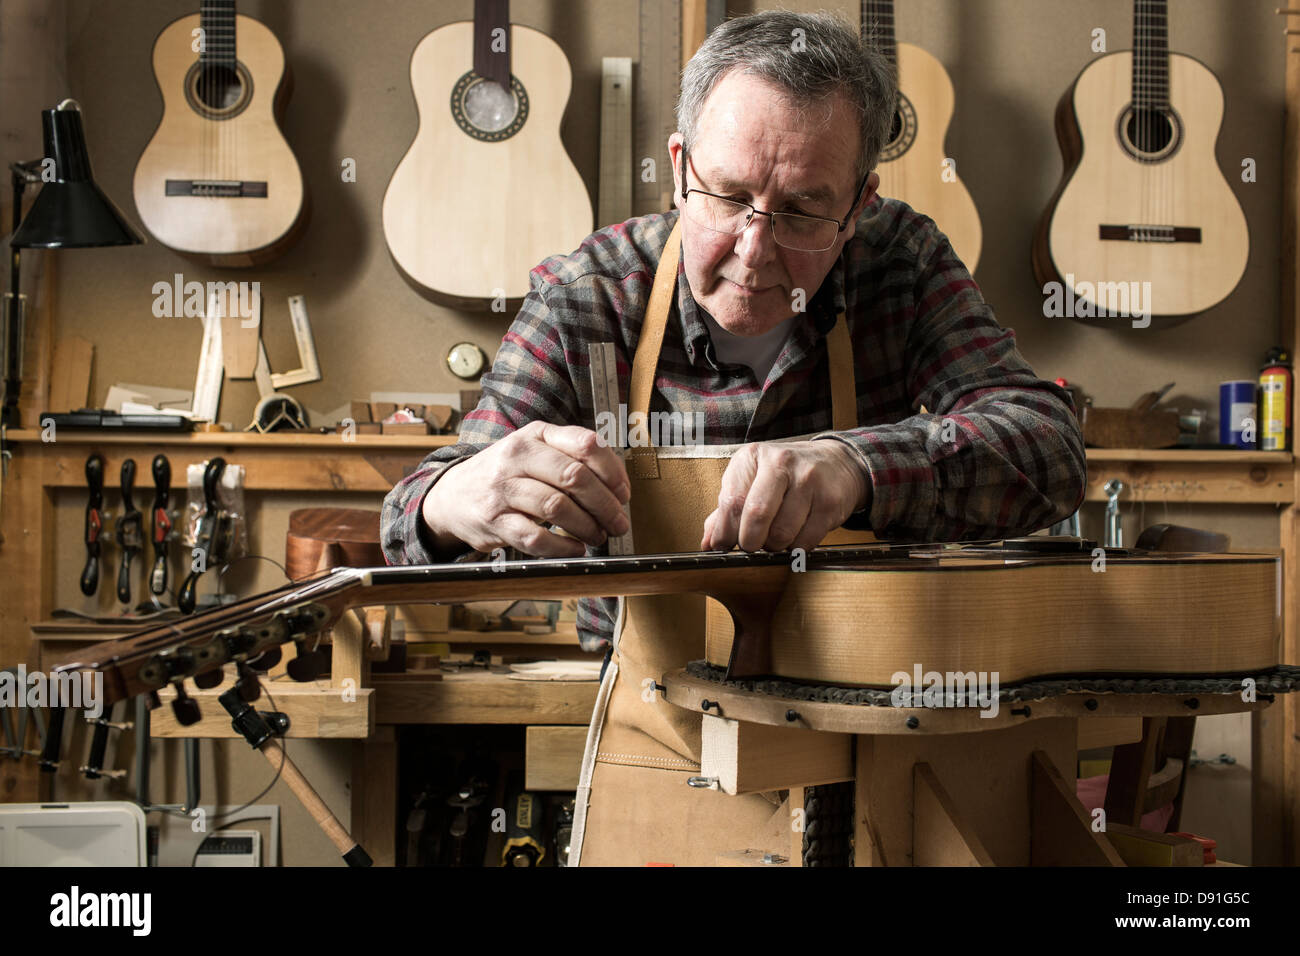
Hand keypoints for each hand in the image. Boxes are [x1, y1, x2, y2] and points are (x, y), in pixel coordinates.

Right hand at [422, 421, 630, 558]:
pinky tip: (575, 548)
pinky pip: (535, 538)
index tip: (624, 494)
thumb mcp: (534, 450)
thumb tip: (618, 484)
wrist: (452, 495)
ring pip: (557, 508)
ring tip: (599, 536)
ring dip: (587, 527)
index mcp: (535, 435)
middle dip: (605, 505)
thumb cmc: (506, 474)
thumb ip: (572, 456)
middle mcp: (516, 456)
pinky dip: (562, 547)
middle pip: (574, 477)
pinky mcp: (493, 521)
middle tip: (618, 523)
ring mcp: (502, 489)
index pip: (585, 444)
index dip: (613, 472)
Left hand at [700, 440, 868, 551]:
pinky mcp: (830, 502)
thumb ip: (727, 510)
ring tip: (775, 537)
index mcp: (753, 456)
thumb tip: (708, 543)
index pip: (731, 501)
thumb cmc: (785, 475)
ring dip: (774, 547)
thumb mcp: (751, 481)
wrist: (835, 463)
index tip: (723, 546)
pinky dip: (796, 548)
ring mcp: (809, 481)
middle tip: (751, 546)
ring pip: (782, 534)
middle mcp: (781, 462)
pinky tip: (796, 535)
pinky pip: (805, 541)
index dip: (724, 532)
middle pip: (756, 515)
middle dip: (749, 542)